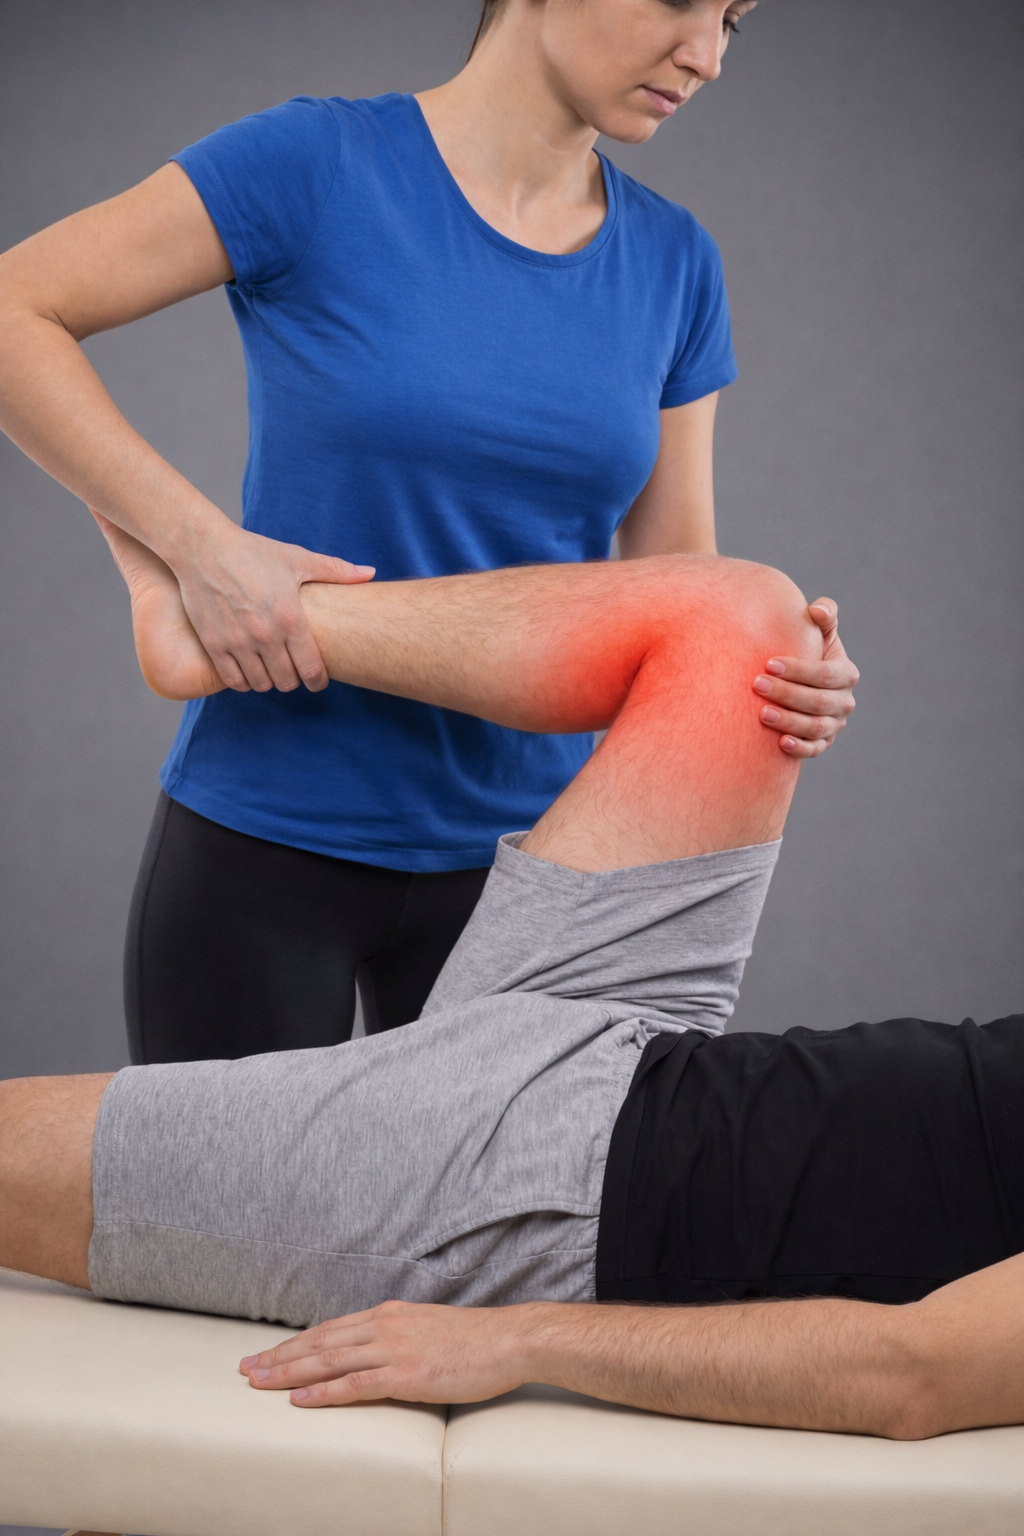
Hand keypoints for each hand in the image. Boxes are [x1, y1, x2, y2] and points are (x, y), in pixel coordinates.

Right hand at [174, 521, 374, 692]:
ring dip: (269, 681)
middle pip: (288, 681)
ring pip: (261, 684)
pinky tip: (249, 669)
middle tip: (295, 672)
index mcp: (291, 618)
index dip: (319, 680)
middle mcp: (265, 635)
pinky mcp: (214, 644)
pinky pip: (233, 680)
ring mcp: (238, 642)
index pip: (312, 669)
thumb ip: (336, 570)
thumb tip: (370, 573)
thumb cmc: (253, 552)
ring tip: (272, 670)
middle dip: (295, 680)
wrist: (203, 548)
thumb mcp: (298, 559)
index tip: (318, 679)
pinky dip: (244, 681)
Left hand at [240, 1299, 527, 1407]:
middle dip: (280, 1356)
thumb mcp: (424, 1328)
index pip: (330, 1330)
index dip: (295, 1343)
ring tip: (259, 1382)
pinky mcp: (406, 1375)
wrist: (508, 1340)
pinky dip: (324, 1392)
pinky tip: (300, 1400)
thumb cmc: (472, 1340)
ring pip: (329, 1361)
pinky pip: (356, 1385)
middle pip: (320, 1343)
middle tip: (245, 1368)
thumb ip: (395, 1336)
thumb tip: (371, 1351)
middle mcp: (384, 1326)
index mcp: (388, 1315)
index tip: (267, 1353)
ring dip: (289, 1373)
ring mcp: (394, 1350)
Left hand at [753, 598, 858, 758]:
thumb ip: (824, 615)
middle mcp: (844, 701)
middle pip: (819, 702)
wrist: (796, 680)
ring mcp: (834, 724)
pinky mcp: (822, 743)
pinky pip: (814, 749)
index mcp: (846, 673)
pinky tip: (780, 743)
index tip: (769, 664)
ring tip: (761, 713)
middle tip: (757, 685)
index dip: (799, 670)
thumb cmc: (805, 650)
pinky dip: (800, 748)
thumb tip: (817, 610)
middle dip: (787, 694)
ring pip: (816, 728)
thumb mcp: (818, 631)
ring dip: (789, 721)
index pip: (825, 674)